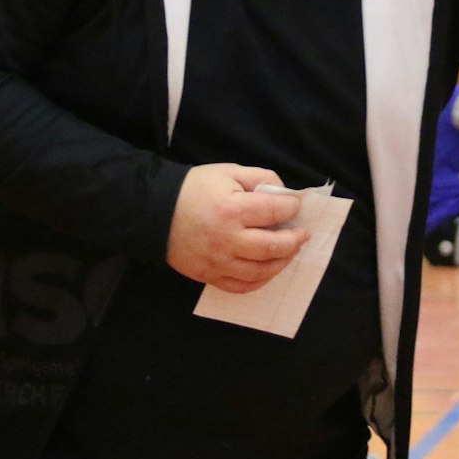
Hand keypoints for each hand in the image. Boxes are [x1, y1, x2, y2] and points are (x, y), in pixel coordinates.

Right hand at [166, 164, 308, 293]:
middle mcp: (227, 240)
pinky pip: (242, 286)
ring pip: (261, 271)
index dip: (291, 208)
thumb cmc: (194, 189)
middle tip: (303, 234)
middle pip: (272, 247)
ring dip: (282, 262)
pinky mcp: (209, 276)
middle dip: (294, 240)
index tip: (296, 206)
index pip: (274, 211)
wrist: (155, 212)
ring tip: (290, 252)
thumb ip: (258, 178)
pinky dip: (261, 281)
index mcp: (231, 210)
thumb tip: (283, 194)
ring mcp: (218, 262)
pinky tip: (269, 269)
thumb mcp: (227, 172)